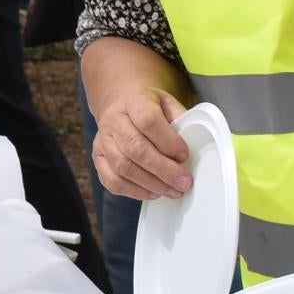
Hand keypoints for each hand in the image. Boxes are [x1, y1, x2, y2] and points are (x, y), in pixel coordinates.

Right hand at [90, 84, 191, 200]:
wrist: (120, 104)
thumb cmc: (148, 107)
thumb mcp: (167, 103)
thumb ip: (180, 120)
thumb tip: (194, 143)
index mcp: (133, 102)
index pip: (147, 121)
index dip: (168, 141)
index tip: (184, 155)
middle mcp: (113, 120)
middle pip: (136, 148)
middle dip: (163, 170)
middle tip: (183, 182)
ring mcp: (102, 140)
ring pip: (123, 167)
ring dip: (151, 184)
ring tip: (172, 190)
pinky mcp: (98, 158)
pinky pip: (112, 181)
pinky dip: (134, 191)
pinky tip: (152, 192)